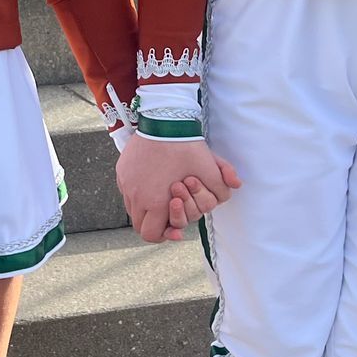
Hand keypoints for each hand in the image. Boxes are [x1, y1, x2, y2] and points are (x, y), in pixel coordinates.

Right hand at [116, 134, 241, 243]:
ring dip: (147, 209)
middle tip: (171, 212)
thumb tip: (235, 187)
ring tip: (162, 195)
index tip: (176, 230)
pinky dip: (139, 193)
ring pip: (132, 209)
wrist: (162, 120)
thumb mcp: (209, 167)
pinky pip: (127, 192)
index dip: (164, 236)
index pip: (152, 235)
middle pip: (140, 225)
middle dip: (157, 223)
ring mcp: (125, 184)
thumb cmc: (185, 147)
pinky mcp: (121, 172)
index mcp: (154, 202)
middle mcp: (135, 196)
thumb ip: (222, 185)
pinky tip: (153, 181)